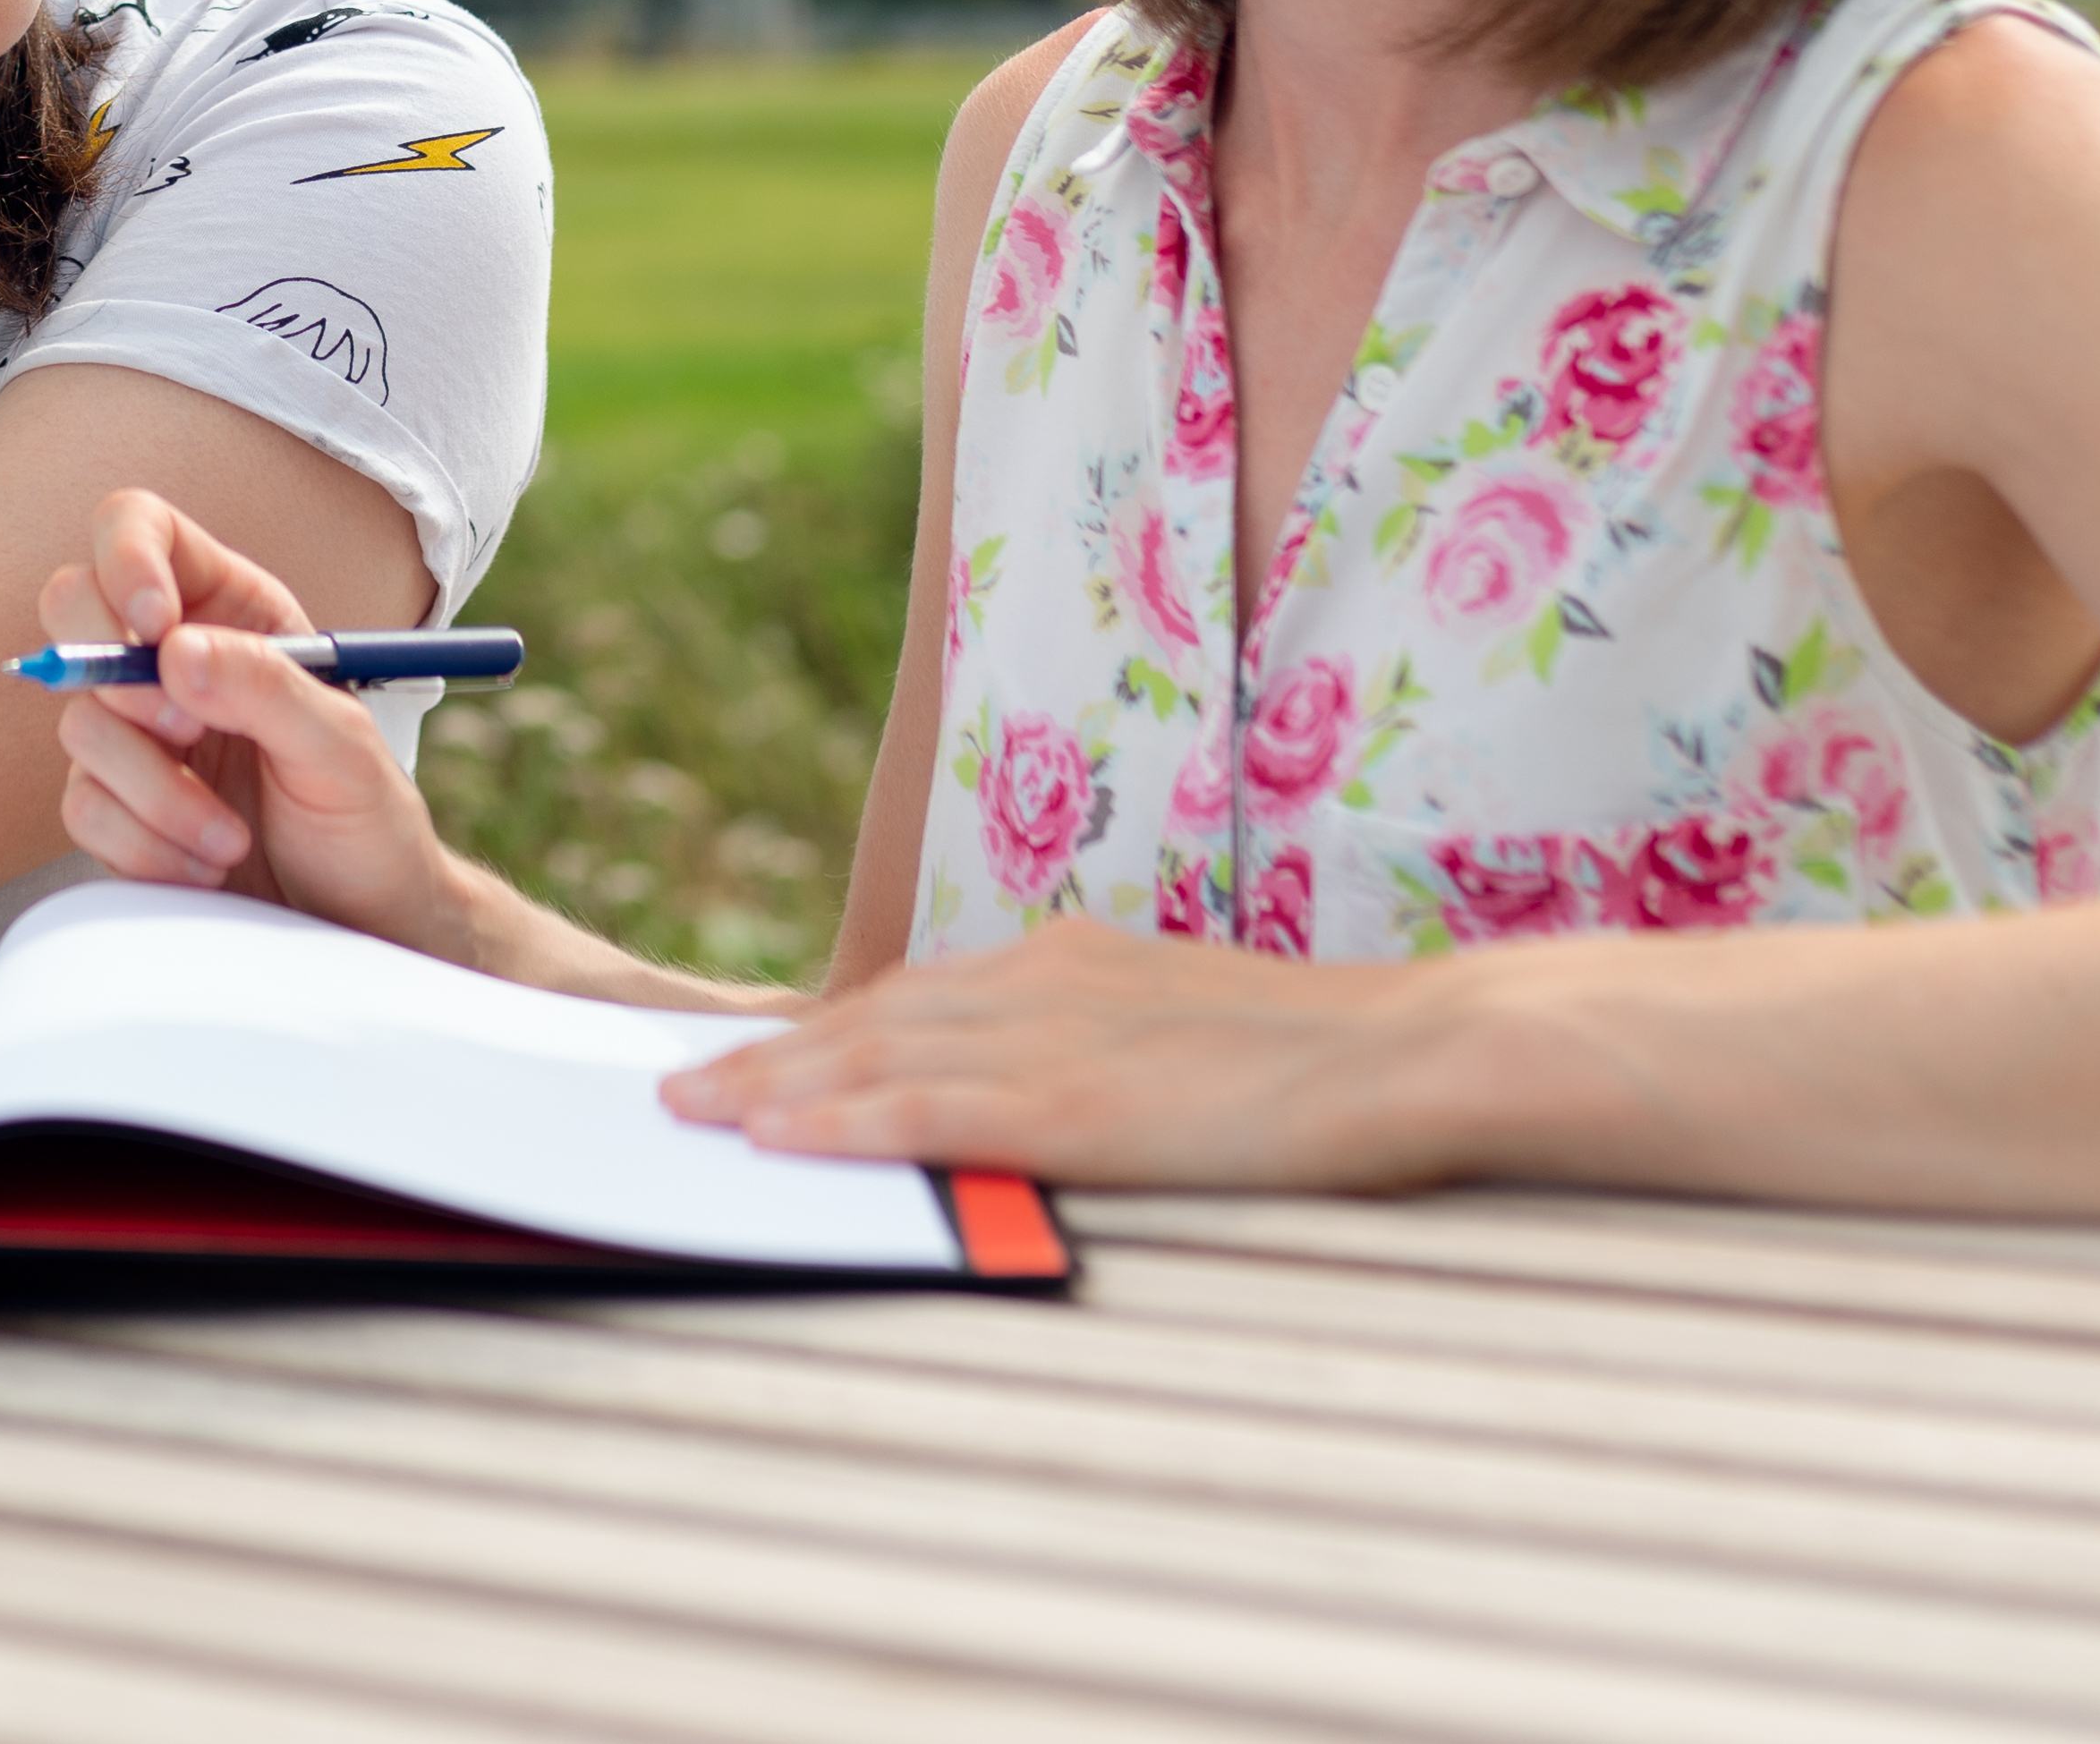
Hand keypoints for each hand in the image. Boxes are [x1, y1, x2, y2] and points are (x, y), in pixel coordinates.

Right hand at [39, 488, 484, 965]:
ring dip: (156, 793)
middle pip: (74, 609)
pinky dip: (145, 845)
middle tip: (185, 732)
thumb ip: (266, 687)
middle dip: (120, 680)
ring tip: (229, 837)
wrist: (359, 924)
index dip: (126, 558)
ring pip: (80, 724)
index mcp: (234, 610)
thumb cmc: (368, 822)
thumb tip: (173, 653)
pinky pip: (83, 806)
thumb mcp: (343, 748)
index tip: (152, 625)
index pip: (141, 529)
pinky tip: (205, 866)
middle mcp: (173, 659)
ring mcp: (137, 732)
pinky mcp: (116, 802)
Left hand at [659, 919, 1483, 1189]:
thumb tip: (1061, 1087)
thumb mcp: (1196, 1030)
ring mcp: (1058, 1038)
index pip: (919, 995)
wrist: (1422, 1046)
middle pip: (871, 1016)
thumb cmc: (1336, 1055)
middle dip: (769, 1054)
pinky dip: (843, 1119)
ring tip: (689, 1113)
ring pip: (875, 1054)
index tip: (758, 1055)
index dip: (828, 1029)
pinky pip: (929, 1106)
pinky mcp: (1078, 1101)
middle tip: (677, 1084)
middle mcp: (1046, 981)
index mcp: (1078, 961)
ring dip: (772, 1084)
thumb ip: (1113, 1045)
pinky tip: (776, 1139)